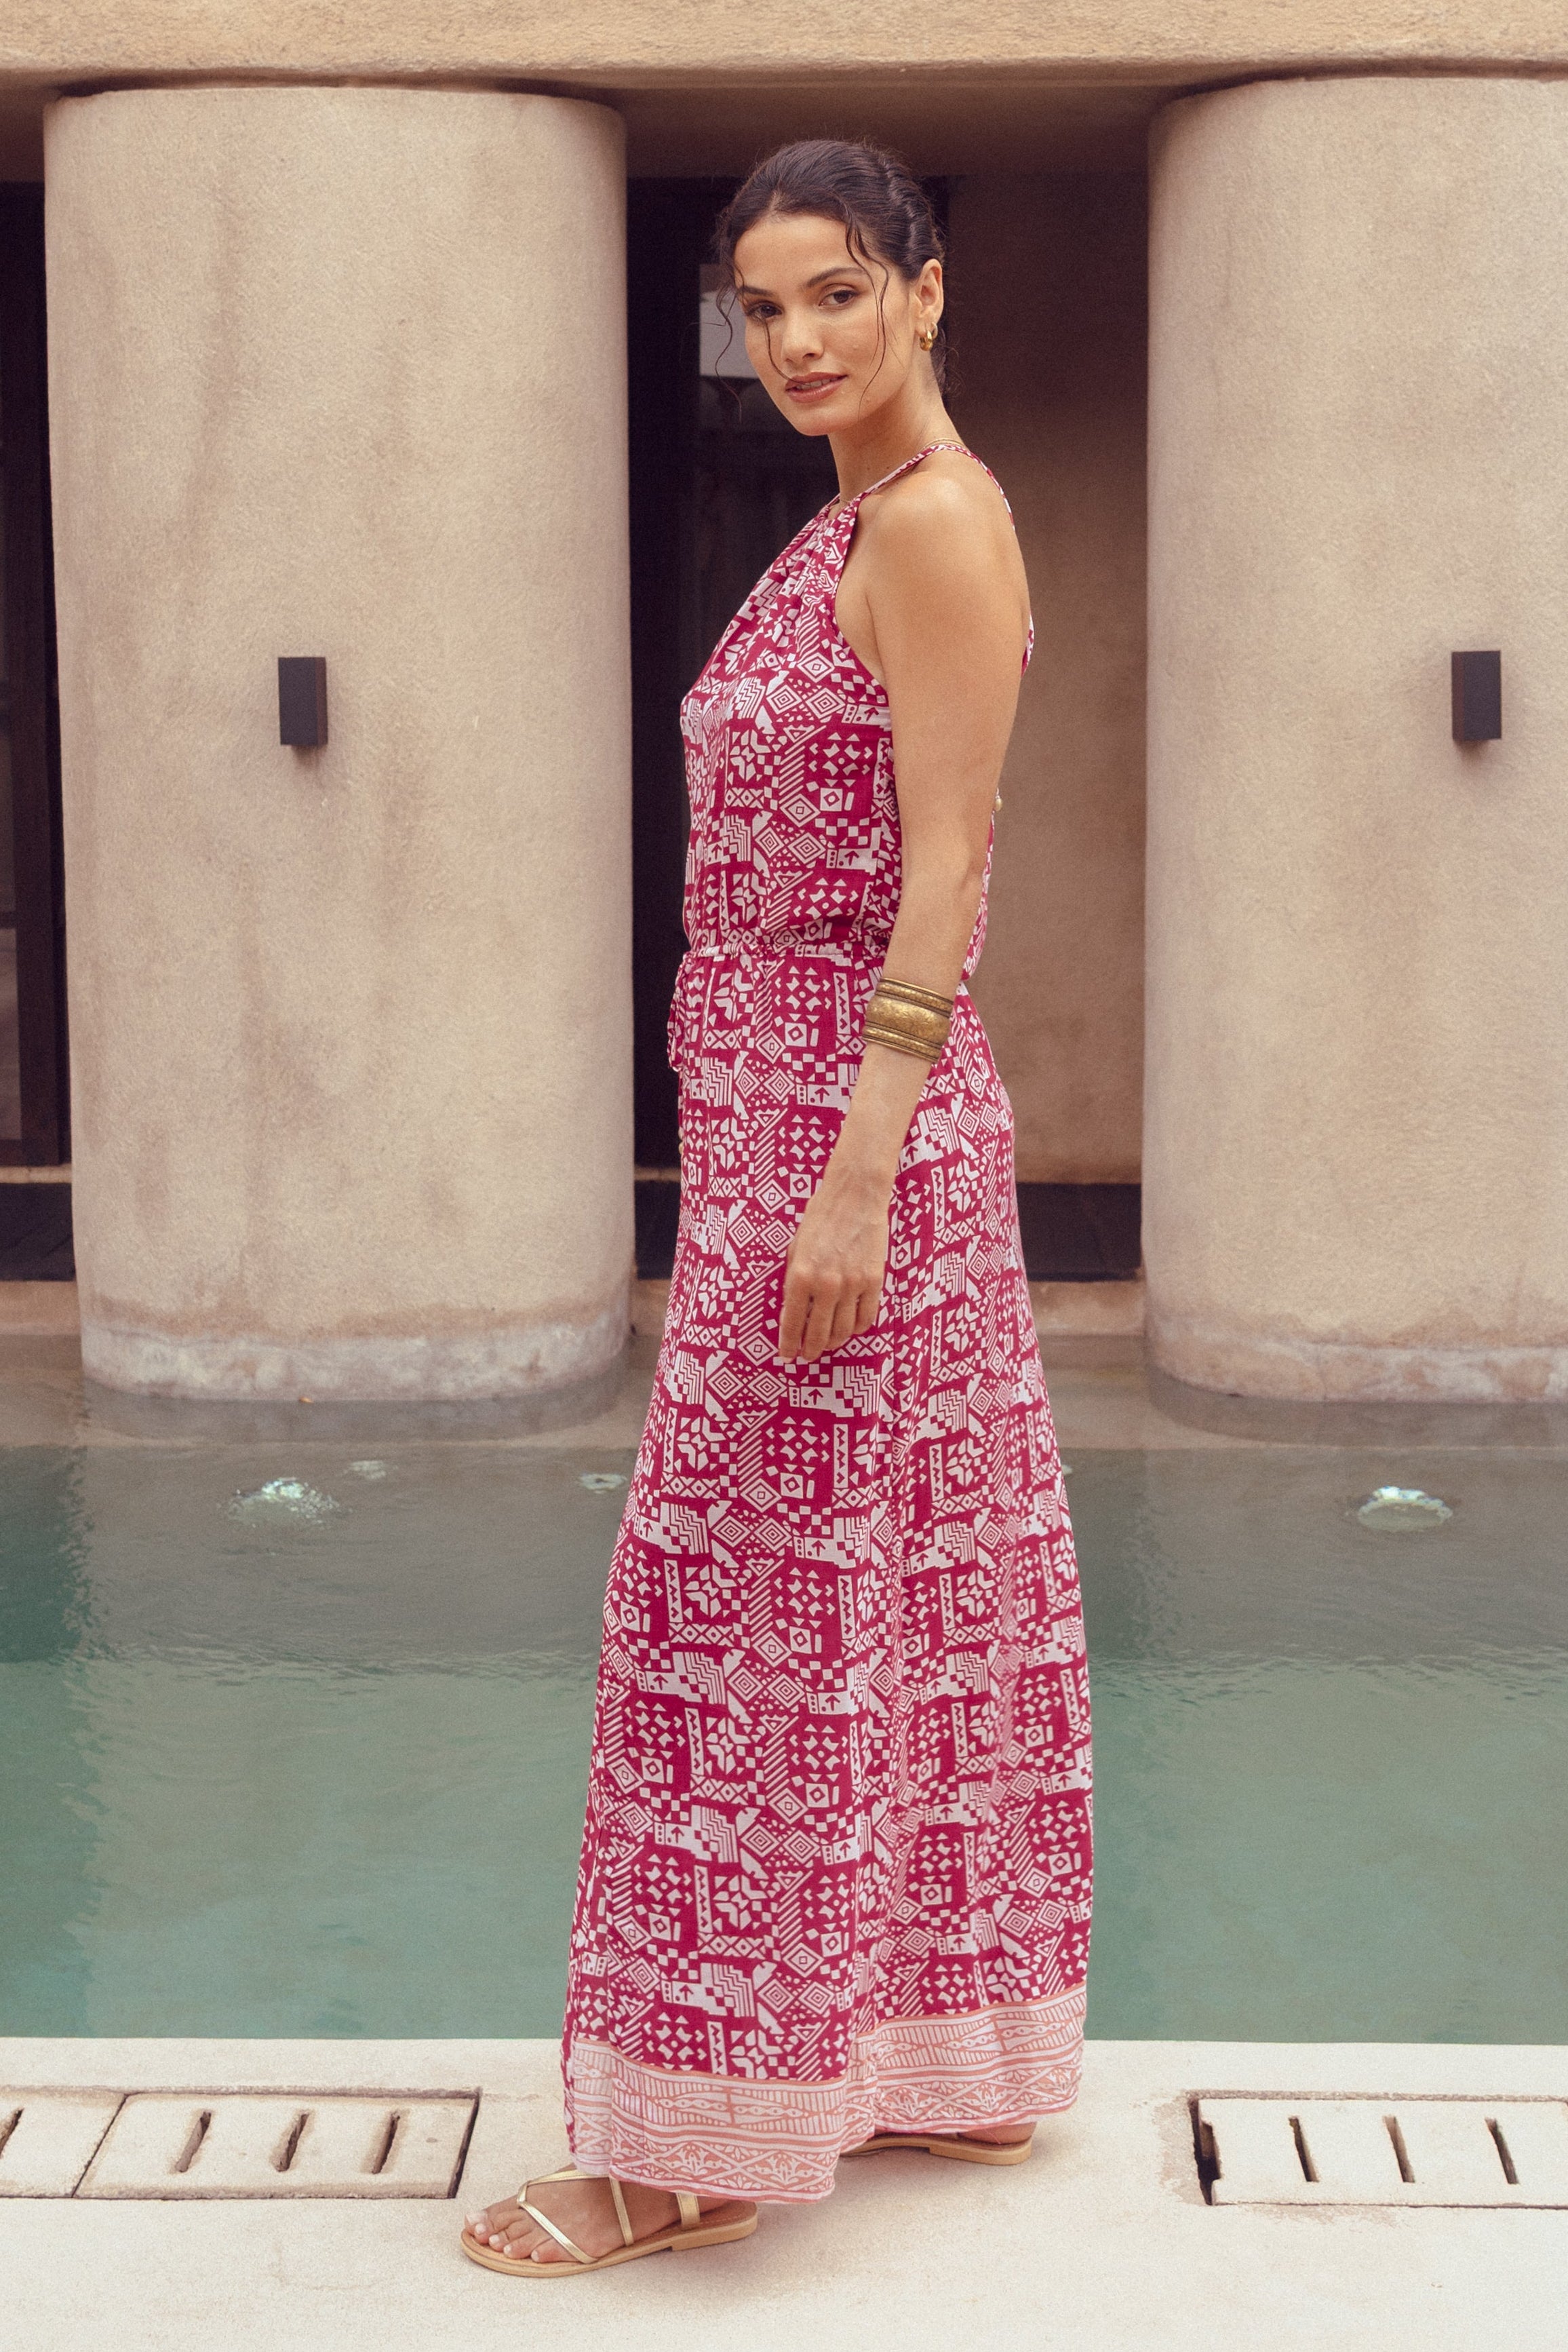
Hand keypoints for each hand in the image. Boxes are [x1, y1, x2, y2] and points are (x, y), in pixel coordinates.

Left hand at [778, 1158, 890, 1362]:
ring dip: (833, 1342)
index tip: (787, 1354)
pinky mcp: (874, 1281)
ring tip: (828, 1344)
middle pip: (818, 1333)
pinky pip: (866, 1317)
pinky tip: (849, 1328)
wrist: (856, 1194)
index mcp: (800, 1275)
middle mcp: (825, 1284)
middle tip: (807, 1356)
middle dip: (810, 1350)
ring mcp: (852, 1285)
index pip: (792, 1322)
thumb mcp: (796, 1246)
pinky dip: (856, 1328)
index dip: (788, 1343)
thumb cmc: (821, 1216)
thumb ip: (795, 1278)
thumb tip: (794, 1309)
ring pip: (843, 1330)